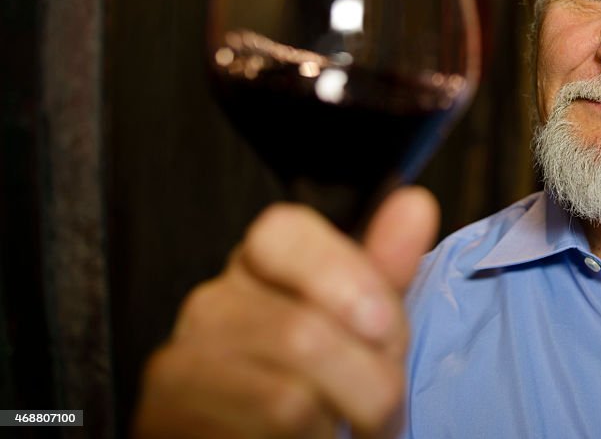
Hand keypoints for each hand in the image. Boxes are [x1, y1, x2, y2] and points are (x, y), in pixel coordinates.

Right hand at [133, 186, 439, 437]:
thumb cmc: (319, 384)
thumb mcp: (362, 324)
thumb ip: (383, 269)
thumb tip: (414, 204)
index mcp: (259, 265)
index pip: (281, 230)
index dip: (345, 278)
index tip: (385, 328)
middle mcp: (211, 305)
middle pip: (301, 332)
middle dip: (369, 380)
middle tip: (385, 406)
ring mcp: (180, 366)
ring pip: (287, 398)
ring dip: (340, 424)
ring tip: (346, 429)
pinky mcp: (167, 420)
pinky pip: (265, 436)